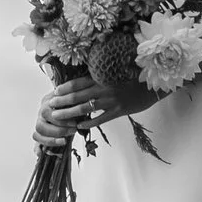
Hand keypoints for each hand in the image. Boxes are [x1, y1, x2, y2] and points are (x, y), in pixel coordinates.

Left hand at [35, 70, 151, 141]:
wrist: (151, 87)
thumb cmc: (131, 79)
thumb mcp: (114, 75)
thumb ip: (100, 79)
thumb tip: (83, 84)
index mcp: (101, 77)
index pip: (78, 82)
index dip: (64, 87)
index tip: (54, 92)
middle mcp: (103, 88)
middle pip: (77, 95)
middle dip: (62, 101)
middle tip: (50, 106)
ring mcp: (110, 100)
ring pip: (85, 108)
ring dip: (70, 113)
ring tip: (58, 117)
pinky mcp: (118, 111)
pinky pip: (100, 118)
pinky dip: (88, 122)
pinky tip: (79, 126)